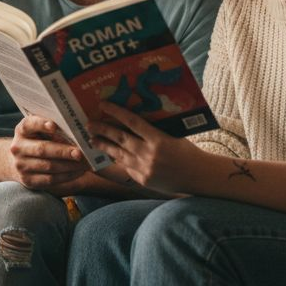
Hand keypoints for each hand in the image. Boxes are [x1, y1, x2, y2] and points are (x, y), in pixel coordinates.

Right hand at [9, 116, 87, 189]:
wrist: (19, 161)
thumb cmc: (37, 140)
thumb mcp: (39, 130)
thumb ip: (52, 127)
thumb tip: (77, 131)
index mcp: (21, 131)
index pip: (29, 124)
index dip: (41, 124)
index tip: (54, 126)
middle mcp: (18, 148)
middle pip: (42, 149)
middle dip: (63, 151)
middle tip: (79, 153)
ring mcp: (21, 166)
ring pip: (48, 166)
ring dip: (69, 165)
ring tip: (84, 163)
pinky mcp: (28, 181)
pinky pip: (51, 179)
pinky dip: (67, 175)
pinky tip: (78, 171)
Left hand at [88, 102, 205, 194]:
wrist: (197, 175)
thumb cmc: (186, 151)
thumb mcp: (172, 136)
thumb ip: (153, 131)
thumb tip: (133, 120)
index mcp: (158, 139)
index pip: (132, 121)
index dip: (115, 112)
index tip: (103, 105)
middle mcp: (149, 154)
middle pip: (120, 138)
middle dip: (102, 130)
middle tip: (88, 124)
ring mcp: (144, 168)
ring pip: (118, 154)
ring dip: (104, 146)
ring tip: (92, 140)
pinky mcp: (142, 179)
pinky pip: (127, 167)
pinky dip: (119, 160)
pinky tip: (109, 155)